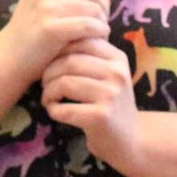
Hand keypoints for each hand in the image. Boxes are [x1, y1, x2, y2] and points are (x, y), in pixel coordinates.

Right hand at [3, 0, 108, 78]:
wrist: (8, 56)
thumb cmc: (33, 30)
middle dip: (103, 6)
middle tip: (98, 21)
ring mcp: (46, 6)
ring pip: (96, 8)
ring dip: (102, 22)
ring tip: (96, 32)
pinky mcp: (51, 27)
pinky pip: (90, 25)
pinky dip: (99, 32)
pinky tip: (96, 39)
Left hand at [41, 39, 140, 165]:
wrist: (130, 139)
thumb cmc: (111, 103)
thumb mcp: (108, 75)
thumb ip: (90, 56)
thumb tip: (58, 36)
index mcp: (117, 58)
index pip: (80, 41)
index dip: (58, 51)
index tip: (53, 64)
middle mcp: (117, 73)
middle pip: (69, 61)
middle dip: (48, 73)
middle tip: (46, 84)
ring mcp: (111, 95)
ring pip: (64, 83)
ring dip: (48, 92)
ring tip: (49, 98)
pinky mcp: (101, 116)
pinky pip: (64, 108)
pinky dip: (53, 110)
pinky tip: (56, 112)